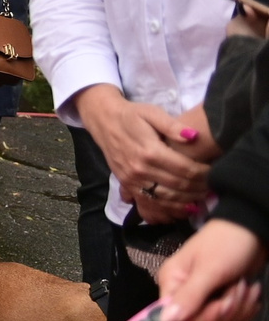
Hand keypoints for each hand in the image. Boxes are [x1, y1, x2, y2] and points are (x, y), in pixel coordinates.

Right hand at [75, 86, 212, 218]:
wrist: (104, 122)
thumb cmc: (132, 115)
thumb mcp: (152, 113)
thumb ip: (173, 125)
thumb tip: (193, 136)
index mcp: (150, 151)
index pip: (185, 168)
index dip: (205, 173)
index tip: (217, 170)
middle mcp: (140, 169)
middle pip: (178, 185)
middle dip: (200, 187)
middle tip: (216, 185)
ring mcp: (133, 180)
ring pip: (166, 197)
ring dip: (188, 200)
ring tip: (205, 197)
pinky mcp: (128, 185)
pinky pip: (151, 202)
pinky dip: (170, 208)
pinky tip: (185, 207)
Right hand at [157, 217, 266, 320]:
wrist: (252, 230)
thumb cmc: (226, 244)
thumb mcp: (209, 270)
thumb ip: (188, 296)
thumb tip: (163, 320)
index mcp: (172, 283)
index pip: (178, 317)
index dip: (203, 317)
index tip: (223, 303)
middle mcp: (183, 293)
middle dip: (227, 309)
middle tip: (240, 287)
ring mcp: (204, 296)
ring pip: (220, 320)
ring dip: (241, 306)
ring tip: (247, 285)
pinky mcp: (222, 298)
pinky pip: (232, 317)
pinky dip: (247, 306)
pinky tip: (251, 290)